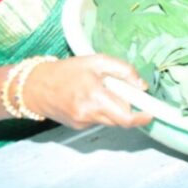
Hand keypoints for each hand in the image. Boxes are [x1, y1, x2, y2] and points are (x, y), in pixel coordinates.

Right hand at [21, 54, 152, 129]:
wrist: (36, 87)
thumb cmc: (68, 70)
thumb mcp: (98, 61)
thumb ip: (123, 71)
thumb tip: (141, 85)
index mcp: (95, 98)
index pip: (125, 116)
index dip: (141, 118)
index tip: (151, 114)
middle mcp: (89, 115)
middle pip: (120, 119)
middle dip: (128, 108)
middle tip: (127, 91)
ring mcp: (82, 123)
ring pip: (109, 120)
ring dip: (115, 108)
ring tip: (104, 89)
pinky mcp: (77, 126)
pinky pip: (98, 119)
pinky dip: (102, 110)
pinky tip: (92, 96)